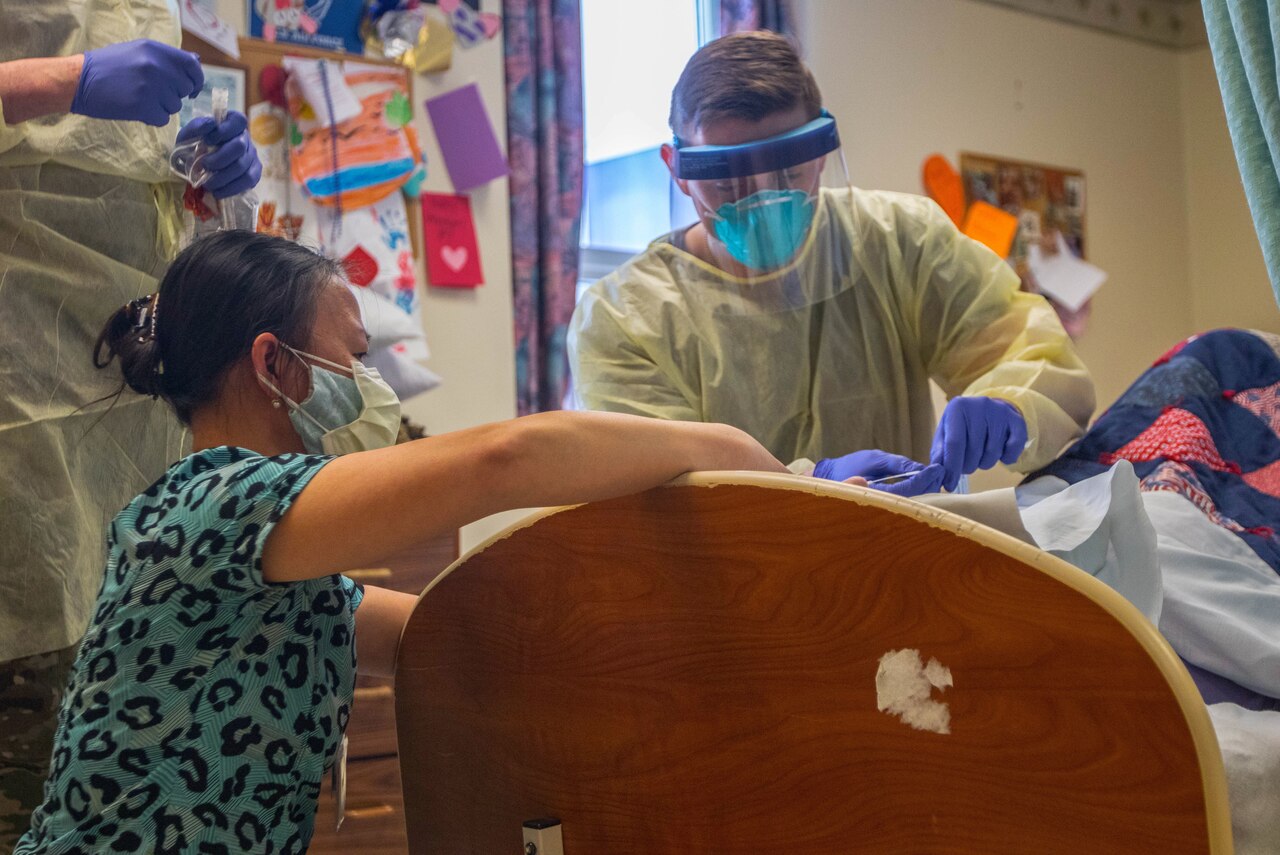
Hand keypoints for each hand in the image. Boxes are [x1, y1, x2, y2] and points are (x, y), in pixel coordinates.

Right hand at [71, 40, 202, 125]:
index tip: (191, 88)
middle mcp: (156, 66)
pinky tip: (136, 108)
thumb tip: (196, 63)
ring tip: (140, 97)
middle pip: (185, 89)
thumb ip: (167, 58)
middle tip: (153, 92)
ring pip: (175, 106)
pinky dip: (152, 118)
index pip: (192, 66)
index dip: (196, 80)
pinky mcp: (143, 106)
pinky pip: (163, 119)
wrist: (78, 80)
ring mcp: (151, 86)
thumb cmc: (109, 66)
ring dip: (162, 106)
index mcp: (156, 50)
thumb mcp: (137, 51)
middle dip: (174, 94)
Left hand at [176, 112, 262, 197]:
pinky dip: (232, 188)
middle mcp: (246, 138)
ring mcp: (252, 156)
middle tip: (204, 166)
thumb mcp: (190, 133)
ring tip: (208, 183)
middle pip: (239, 147)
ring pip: (242, 167)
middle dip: (220, 159)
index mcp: (232, 123)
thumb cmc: (195, 144)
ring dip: (222, 177)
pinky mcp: (254, 172)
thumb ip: (198, 127)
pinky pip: (249, 181)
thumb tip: (211, 125)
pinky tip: (219, 191)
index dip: (224, 131)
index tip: (207, 140)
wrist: (197, 162)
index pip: (238, 121)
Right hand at [813, 449, 945, 497]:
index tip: (938, 467)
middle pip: (916, 500)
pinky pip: (906, 502)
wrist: (830, 478)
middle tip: (941, 470)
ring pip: (913, 503)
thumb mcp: (874, 459)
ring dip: (926, 488)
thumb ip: (898, 465)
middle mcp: (883, 507)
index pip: (911, 490)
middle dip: (930, 484)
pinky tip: (923, 481)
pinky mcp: (886, 508)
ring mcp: (885, 510)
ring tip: (934, 474)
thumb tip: (921, 469)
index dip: (926, 478)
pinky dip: (917, 491)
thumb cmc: (850, 466)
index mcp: (879, 496)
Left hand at [930, 397, 1026, 491]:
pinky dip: (1006, 459)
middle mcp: (979, 405)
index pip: (954, 443)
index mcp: (957, 407)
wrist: (989, 410)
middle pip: (974, 450)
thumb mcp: (946, 432)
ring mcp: (1000, 411)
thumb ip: (940, 451)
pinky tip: (1000, 454)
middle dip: (968, 466)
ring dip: (985, 463)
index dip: (952, 468)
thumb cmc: (962, 426)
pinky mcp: (1016, 420)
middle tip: (966, 465)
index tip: (949, 485)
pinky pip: (1013, 450)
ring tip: (980, 455)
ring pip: (992, 453)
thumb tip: (937, 471)